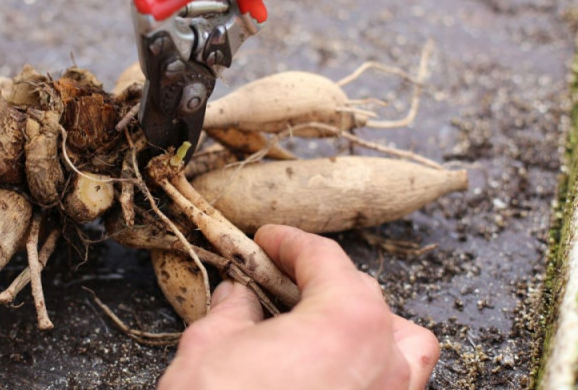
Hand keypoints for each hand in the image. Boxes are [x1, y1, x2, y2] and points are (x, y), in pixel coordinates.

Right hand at [158, 225, 439, 389]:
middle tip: (275, 280)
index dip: (289, 242)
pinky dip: (377, 367)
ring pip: (404, 342)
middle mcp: (385, 358)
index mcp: (347, 319)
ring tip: (326, 323)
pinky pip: (399, 386)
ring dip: (369, 320)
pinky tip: (337, 372)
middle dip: (318, 279)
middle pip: (364, 293)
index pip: (324, 258)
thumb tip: (235, 293)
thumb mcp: (211, 346)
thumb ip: (231, 309)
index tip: (267, 239)